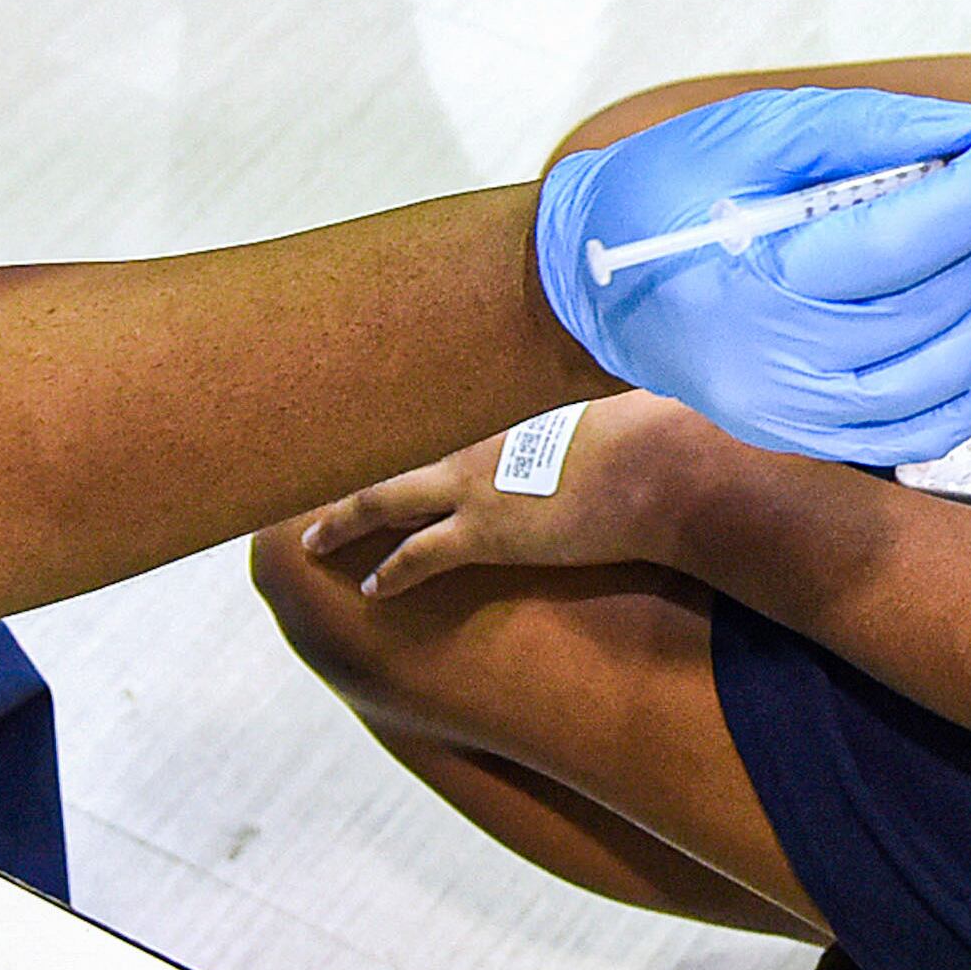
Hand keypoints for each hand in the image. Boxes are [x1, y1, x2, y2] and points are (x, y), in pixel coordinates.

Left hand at [300, 392, 714, 599]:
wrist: (657, 469)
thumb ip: (598, 398)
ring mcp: (473, 488)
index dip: (403, 432)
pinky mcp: (484, 535)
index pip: (435, 419)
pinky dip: (389, 572)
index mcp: (502, 411)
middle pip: (391, 453)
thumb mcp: (616, 402)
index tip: (373, 431)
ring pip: (382, 501)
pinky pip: (417, 556)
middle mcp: (474, 443)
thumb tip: (622, 381)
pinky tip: (370, 588)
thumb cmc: (650, 431)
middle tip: (312, 488)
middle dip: (348, 472)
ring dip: (344, 521)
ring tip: (312, 540)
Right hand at [536, 87, 970, 466]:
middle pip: (934, 308)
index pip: (899, 241)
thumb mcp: (752, 131)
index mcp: (746, 281)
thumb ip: (870, 132)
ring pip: (947, 375)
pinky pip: (930, 426)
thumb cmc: (664, 192)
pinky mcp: (810, 438)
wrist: (589, 284)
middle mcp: (773, 367)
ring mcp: (793, 417)